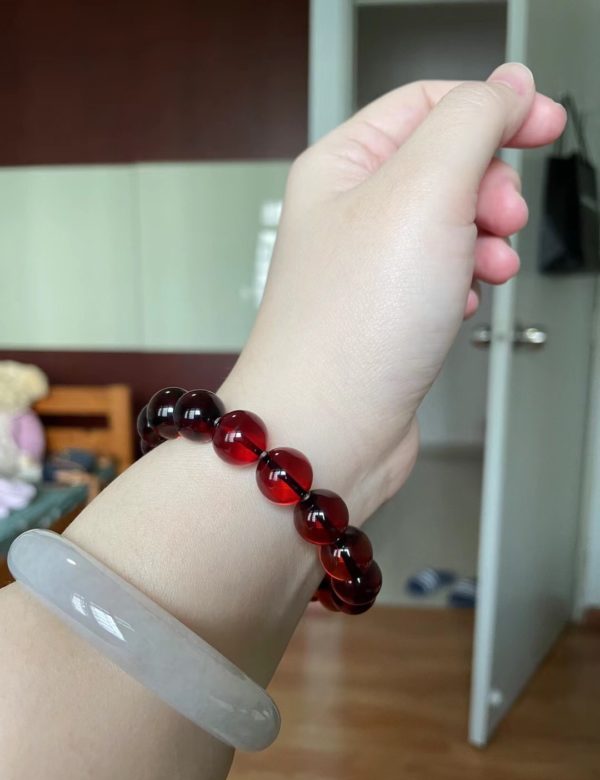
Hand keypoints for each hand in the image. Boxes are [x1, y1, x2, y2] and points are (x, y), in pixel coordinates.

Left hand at [221, 63, 565, 521]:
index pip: (428, 102)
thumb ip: (470, 123)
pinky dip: (465, 283)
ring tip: (486, 266)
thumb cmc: (351, 327)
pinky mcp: (388, 313)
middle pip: (445, 163)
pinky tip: (459, 305)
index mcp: (342, 165)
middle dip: (490, 185)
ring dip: (484, 239)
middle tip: (500, 216)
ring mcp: (369, 266)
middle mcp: (350, 213)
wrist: (329, 429)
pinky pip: (444, 276)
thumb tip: (504, 87)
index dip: (493, 106)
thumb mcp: (424, 191)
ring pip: (451, 224)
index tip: (542, 125)